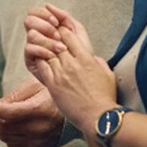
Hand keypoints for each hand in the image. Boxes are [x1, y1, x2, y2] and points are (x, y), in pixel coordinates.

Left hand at [0, 79, 63, 146]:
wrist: (79, 111)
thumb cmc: (54, 94)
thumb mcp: (36, 86)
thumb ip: (13, 97)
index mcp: (38, 110)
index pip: (4, 113)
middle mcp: (38, 129)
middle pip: (2, 128)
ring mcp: (39, 141)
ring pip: (6, 138)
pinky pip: (14, 145)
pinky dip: (5, 135)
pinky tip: (4, 126)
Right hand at [24, 4, 94, 65]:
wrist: (83, 74)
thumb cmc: (80, 53)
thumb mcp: (76, 32)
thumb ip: (65, 16)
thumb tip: (48, 5)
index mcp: (45, 26)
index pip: (35, 12)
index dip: (44, 14)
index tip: (56, 22)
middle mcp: (36, 34)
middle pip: (29, 21)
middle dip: (45, 26)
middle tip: (58, 35)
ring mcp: (32, 47)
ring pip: (31, 35)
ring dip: (47, 40)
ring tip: (60, 48)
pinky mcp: (30, 60)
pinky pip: (30, 49)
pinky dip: (42, 50)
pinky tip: (52, 55)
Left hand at [25, 14, 115, 131]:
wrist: (98, 117)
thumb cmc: (105, 97)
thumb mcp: (107, 74)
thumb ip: (98, 62)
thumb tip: (92, 58)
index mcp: (87, 58)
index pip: (69, 36)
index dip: (62, 30)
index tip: (59, 30)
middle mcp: (73, 63)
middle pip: (56, 41)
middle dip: (51, 36)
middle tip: (47, 33)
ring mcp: (62, 74)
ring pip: (47, 52)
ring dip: (44, 46)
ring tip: (41, 43)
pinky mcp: (53, 85)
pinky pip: (42, 67)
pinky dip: (40, 59)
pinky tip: (38, 58)